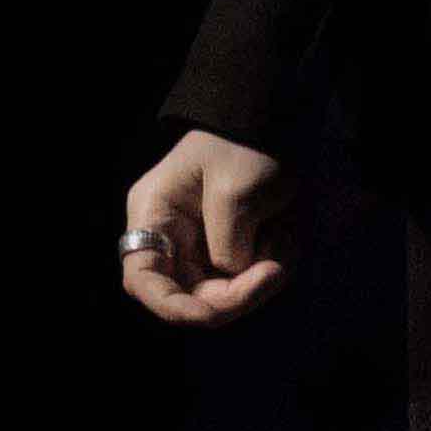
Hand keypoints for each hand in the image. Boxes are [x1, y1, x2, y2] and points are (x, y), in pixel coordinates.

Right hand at [122, 126, 304, 328]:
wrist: (274, 118)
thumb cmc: (245, 142)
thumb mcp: (236, 189)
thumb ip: (228, 243)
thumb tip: (234, 274)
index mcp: (155, 215)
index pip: (143, 280)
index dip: (173, 308)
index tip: (214, 312)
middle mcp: (171, 237)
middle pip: (191, 294)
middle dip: (235, 294)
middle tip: (275, 271)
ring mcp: (201, 244)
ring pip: (223, 292)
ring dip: (258, 280)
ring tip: (285, 239)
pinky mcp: (231, 246)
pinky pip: (246, 278)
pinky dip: (270, 266)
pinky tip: (287, 236)